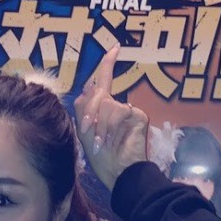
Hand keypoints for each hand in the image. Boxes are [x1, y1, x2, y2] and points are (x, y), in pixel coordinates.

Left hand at [74, 47, 147, 190]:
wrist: (118, 172)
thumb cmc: (101, 157)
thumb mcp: (84, 132)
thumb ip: (84, 107)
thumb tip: (91, 84)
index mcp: (104, 107)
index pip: (104, 80)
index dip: (108, 63)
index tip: (115, 48)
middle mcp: (117, 104)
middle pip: (97, 93)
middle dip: (88, 113)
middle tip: (89, 132)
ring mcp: (128, 109)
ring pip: (105, 103)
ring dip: (99, 124)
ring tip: (102, 141)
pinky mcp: (137, 115)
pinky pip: (117, 110)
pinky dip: (109, 125)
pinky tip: (111, 138)